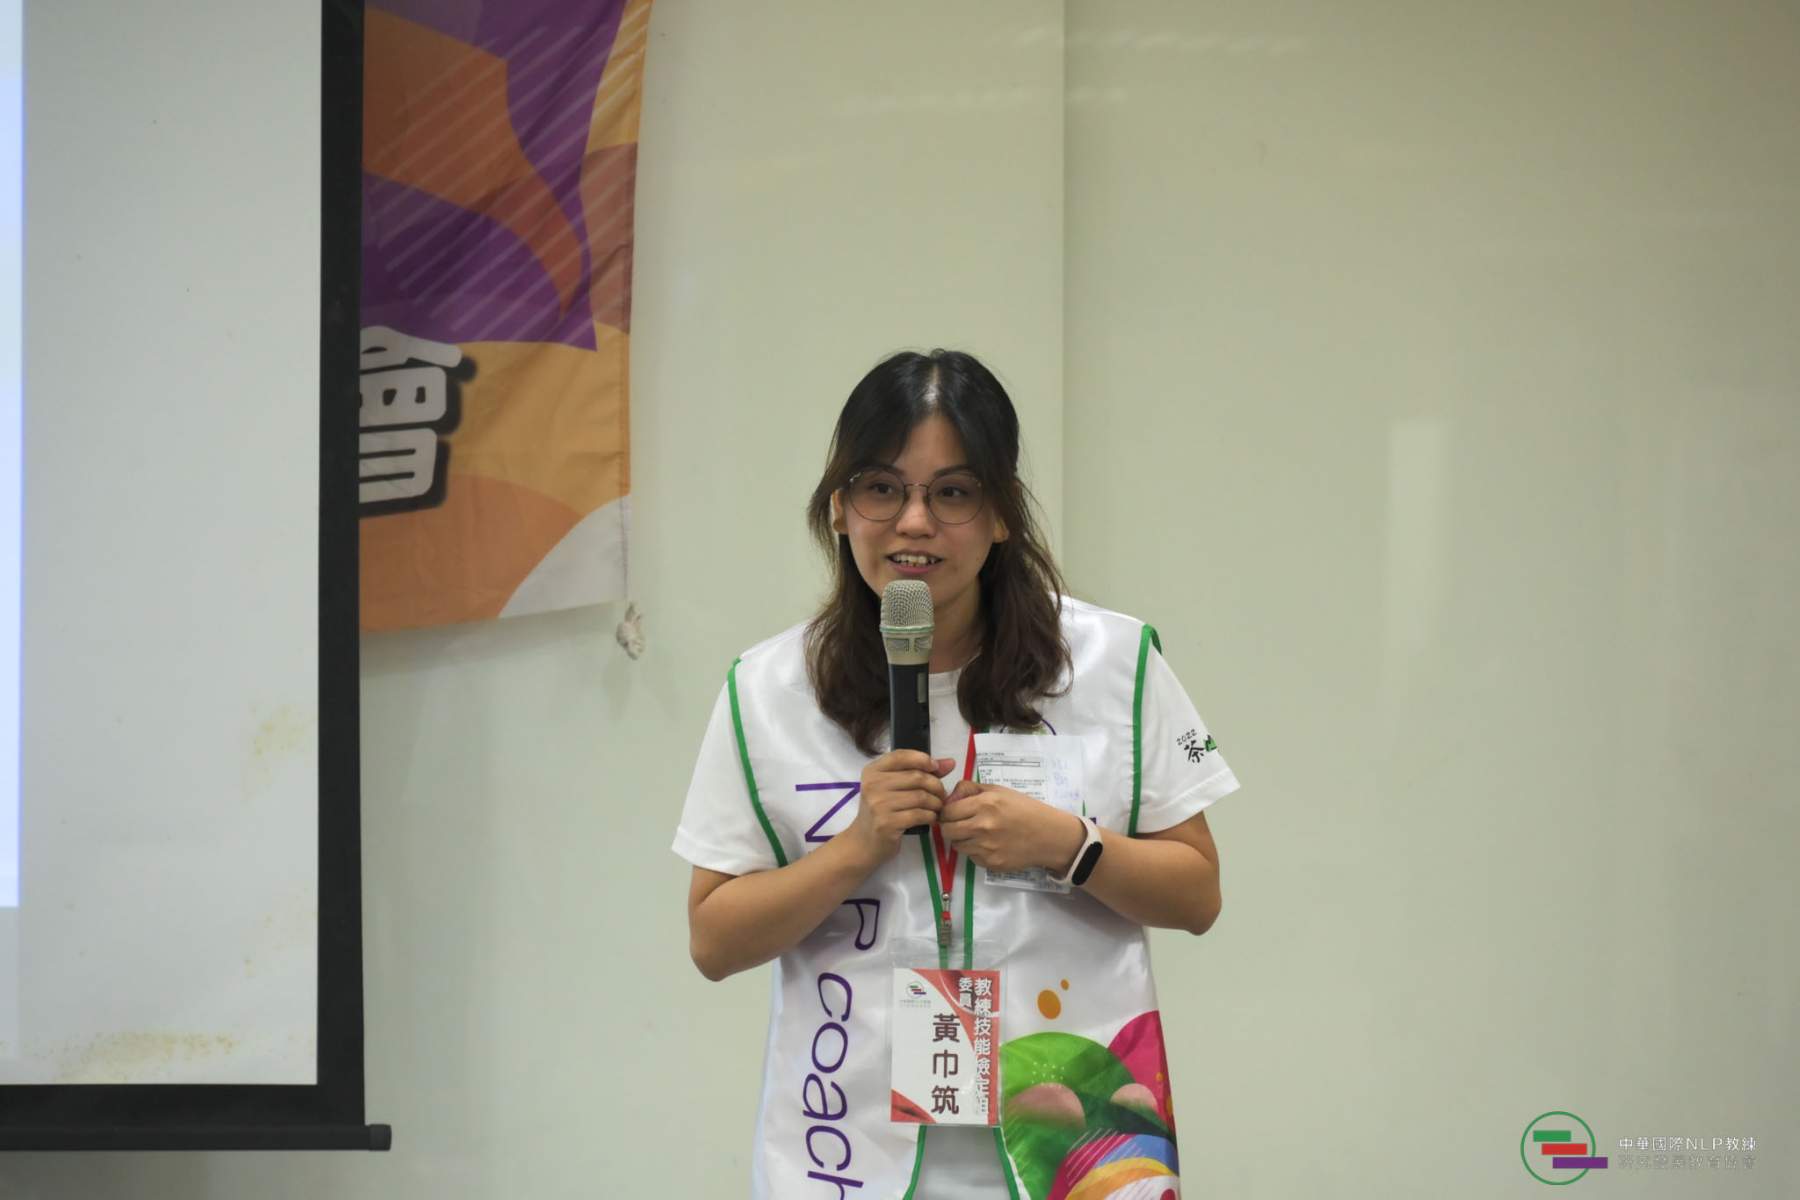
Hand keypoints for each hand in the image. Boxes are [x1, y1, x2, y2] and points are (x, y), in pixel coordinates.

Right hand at [843, 750, 954, 868]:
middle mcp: (872, 785)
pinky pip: (919, 815)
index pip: (901, 756)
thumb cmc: (883, 811)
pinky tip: (930, 818)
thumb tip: (950, 762)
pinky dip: (930, 816)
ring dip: (935, 803)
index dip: (922, 759)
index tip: (935, 768)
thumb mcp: (895, 787)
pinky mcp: (886, 823)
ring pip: (920, 797)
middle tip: (941, 794)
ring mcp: (878, 805)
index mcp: (872, 771)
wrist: (865, 842)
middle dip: (936, 785)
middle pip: (916, 777)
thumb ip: (920, 771)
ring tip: (937, 807)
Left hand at [937, 781, 1087, 875]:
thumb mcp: (1000, 791)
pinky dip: (975, 851)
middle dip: (950, 826)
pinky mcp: (990, 863)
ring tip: (977, 834)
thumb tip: (950, 797)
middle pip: (947, 830)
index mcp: (985, 804)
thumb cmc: (1025, 809)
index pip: (947, 811)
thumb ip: (971, 790)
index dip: (947, 811)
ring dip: (962, 839)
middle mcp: (982, 826)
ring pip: (957, 845)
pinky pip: (971, 857)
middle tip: (960, 824)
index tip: (953, 812)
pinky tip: (989, 844)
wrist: (1049, 836)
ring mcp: (986, 847)